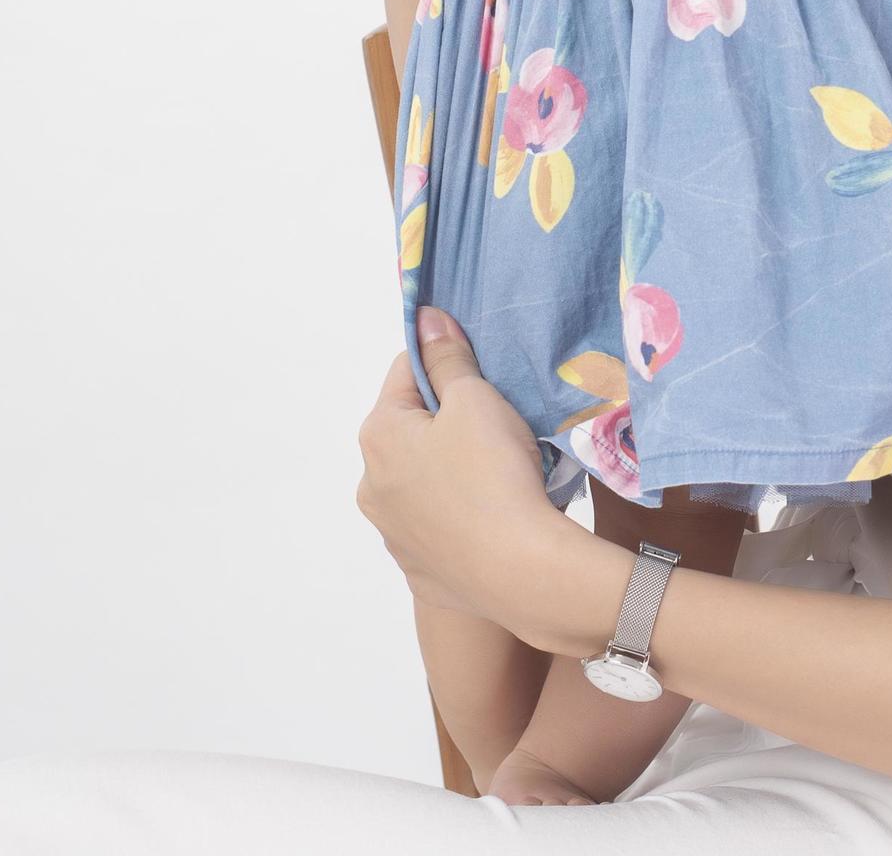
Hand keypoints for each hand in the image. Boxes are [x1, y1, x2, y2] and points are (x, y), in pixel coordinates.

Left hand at [358, 306, 596, 643]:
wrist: (520, 571)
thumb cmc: (494, 474)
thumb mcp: (476, 400)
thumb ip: (447, 357)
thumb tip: (424, 319)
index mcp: (378, 436)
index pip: (406, 374)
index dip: (446, 366)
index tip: (483, 378)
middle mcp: (371, 486)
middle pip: (410, 433)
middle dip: (447, 424)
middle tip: (497, 429)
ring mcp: (392, 535)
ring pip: (421, 484)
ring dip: (448, 472)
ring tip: (497, 477)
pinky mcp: (419, 572)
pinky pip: (437, 530)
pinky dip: (458, 518)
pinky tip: (491, 519)